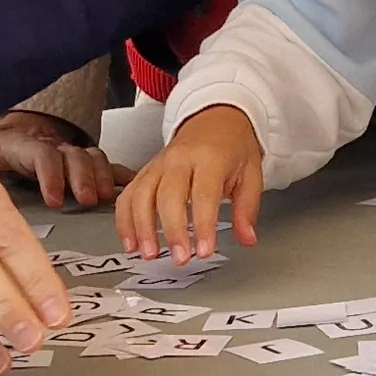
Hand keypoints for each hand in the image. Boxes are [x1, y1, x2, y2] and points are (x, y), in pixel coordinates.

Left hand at [0, 112, 125, 209]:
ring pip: (91, 157)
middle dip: (82, 177)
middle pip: (73, 155)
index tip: (54, 200)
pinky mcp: (84, 162)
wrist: (5, 135)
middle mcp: (53, 145)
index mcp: (26, 145)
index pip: (43, 155)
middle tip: (87, 200)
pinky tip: (134, 188)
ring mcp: (71, 151)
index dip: (51, 176)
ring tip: (106, 198)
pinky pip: (106, 164)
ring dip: (101, 177)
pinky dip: (121, 175)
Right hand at [120, 106, 263, 263]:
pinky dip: (125, 219)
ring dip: (141, 227)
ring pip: (141, 195)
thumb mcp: (251, 173)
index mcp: (209, 158)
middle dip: (172, 230)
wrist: (215, 117)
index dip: (203, 225)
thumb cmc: (233, 147)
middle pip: (168, 195)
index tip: (205, 250)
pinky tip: (130, 242)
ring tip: (149, 254)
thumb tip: (247, 239)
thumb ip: (247, 208)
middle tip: (179, 258)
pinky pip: (128, 194)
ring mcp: (158, 164)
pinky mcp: (146, 171)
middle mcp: (179, 159)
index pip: (204, 194)